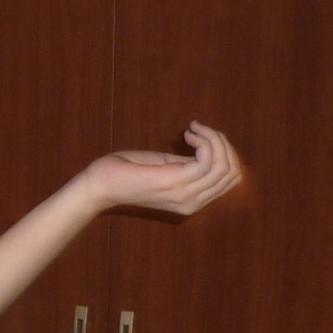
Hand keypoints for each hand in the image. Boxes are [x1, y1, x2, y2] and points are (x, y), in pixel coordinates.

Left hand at [83, 121, 243, 217]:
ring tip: (193, 129)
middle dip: (223, 143)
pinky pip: (207, 161)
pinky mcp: (175, 182)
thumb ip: (188, 164)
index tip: (201, 135)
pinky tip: (188, 133)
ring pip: (224, 166)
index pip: (231, 179)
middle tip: (199, 129)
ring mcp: (186, 195)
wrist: (100, 185)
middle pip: (232, 173)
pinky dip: (204, 140)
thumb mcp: (165, 167)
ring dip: (214, 139)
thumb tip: (209, 150)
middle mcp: (194, 203)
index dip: (225, 151)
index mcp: (193, 201)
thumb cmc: (126, 173)